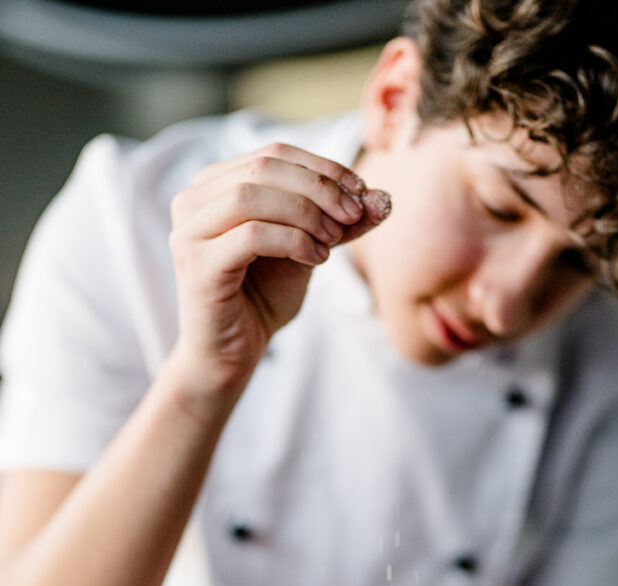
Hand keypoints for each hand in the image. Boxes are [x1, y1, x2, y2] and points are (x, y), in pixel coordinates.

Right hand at [168, 143, 390, 402]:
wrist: (231, 354)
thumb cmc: (263, 299)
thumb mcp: (308, 250)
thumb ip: (338, 223)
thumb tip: (383, 197)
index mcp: (215, 186)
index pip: (274, 154)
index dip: (322, 167)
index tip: (362, 192)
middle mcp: (192, 200)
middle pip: (264, 167)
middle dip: (319, 188)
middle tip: (354, 214)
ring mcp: (188, 231)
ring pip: (252, 195)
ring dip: (306, 213)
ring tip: (334, 240)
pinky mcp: (197, 264)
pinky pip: (252, 235)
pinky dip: (293, 241)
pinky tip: (316, 259)